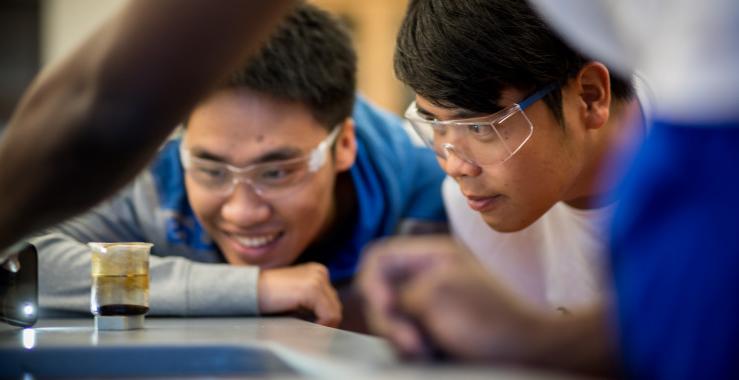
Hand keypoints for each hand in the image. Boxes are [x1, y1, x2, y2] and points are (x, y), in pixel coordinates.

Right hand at [258, 262, 341, 326]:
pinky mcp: (312, 289)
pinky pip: (329, 315)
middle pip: (336, 306)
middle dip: (325, 322)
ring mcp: (317, 279)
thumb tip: (331, 323)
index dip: (325, 319)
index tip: (312, 328)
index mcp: (318, 272)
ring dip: (323, 325)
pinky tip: (306, 328)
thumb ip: (314, 304)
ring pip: (335, 312)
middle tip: (310, 332)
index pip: (332, 301)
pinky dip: (321, 326)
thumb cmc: (270, 299)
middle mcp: (320, 272)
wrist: (249, 291)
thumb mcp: (297, 298)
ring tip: (306, 330)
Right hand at [358, 235, 540, 361]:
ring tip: (421, 350)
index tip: (384, 308)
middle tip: (410, 341)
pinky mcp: (435, 326)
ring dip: (398, 334)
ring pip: (392, 316)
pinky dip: (409, 344)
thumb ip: (399, 294)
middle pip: (381, 291)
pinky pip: (406, 332)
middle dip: (387, 317)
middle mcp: (430, 274)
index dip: (371, 283)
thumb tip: (381, 303)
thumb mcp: (436, 297)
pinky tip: (425, 353)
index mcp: (432, 256)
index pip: (380, 257)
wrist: (528, 351)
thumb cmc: (488, 321)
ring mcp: (432, 301)